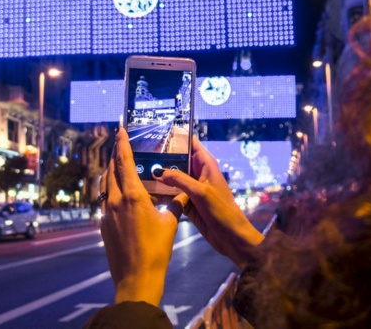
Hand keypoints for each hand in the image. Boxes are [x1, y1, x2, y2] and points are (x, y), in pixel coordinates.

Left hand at [99, 127, 184, 305]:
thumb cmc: (156, 249)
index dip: (121, 143)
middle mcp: (115, 200)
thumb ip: (175, 204)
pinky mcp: (104, 223)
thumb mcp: (170, 223)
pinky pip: (104, 197)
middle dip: (115, 153)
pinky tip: (117, 190)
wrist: (136, 277)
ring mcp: (107, 212)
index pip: (124, 162)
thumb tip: (182, 193)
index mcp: (132, 196)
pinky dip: (109, 187)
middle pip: (111, 169)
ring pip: (105, 183)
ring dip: (110, 169)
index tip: (119, 129)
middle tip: (119, 141)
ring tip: (117, 161)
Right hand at [153, 137, 263, 269]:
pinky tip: (146, 190)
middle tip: (140, 153)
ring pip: (172, 177)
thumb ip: (179, 180)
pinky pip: (171, 193)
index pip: (190, 143)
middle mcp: (198, 173)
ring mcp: (192, 188)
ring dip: (160, 175)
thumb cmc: (221, 210)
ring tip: (138, 169)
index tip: (157, 133)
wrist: (231, 237)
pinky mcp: (187, 202)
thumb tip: (158, 171)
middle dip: (162, 157)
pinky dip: (161, 192)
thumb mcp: (200, 192)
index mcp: (206, 164)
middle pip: (178, 159)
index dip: (176, 136)